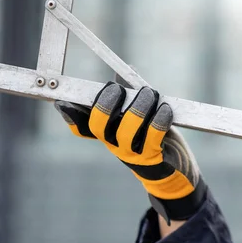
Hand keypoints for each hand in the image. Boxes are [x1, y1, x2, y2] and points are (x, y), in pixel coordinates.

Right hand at [54, 81, 205, 223]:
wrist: (177, 169)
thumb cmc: (156, 137)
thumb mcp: (142, 115)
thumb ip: (131, 95)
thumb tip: (124, 72)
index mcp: (107, 132)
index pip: (81, 126)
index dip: (71, 115)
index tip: (65, 101)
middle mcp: (113, 144)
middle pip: (98, 125)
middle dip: (106, 103)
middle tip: (119, 89)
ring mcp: (131, 154)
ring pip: (126, 130)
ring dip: (139, 107)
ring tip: (151, 93)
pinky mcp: (151, 160)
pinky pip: (152, 137)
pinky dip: (159, 119)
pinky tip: (165, 109)